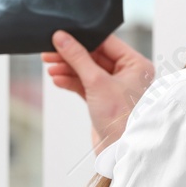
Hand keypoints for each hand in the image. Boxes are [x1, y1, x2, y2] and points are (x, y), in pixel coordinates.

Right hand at [43, 30, 154, 151]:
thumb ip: (78, 58)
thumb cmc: (120, 118)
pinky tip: (57, 79)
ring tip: (50, 68)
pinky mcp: (104, 100)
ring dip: (68, 69)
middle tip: (49, 52)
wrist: (119, 152)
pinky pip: (85, 85)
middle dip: (71, 55)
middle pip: (94, 56)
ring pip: (87, 70)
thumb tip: (61, 37)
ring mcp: (115, 87)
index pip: (106, 43)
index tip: (61, 35)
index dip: (83, 38)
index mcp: (136, 64)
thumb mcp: (96, 82)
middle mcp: (128, 73)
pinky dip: (71, 82)